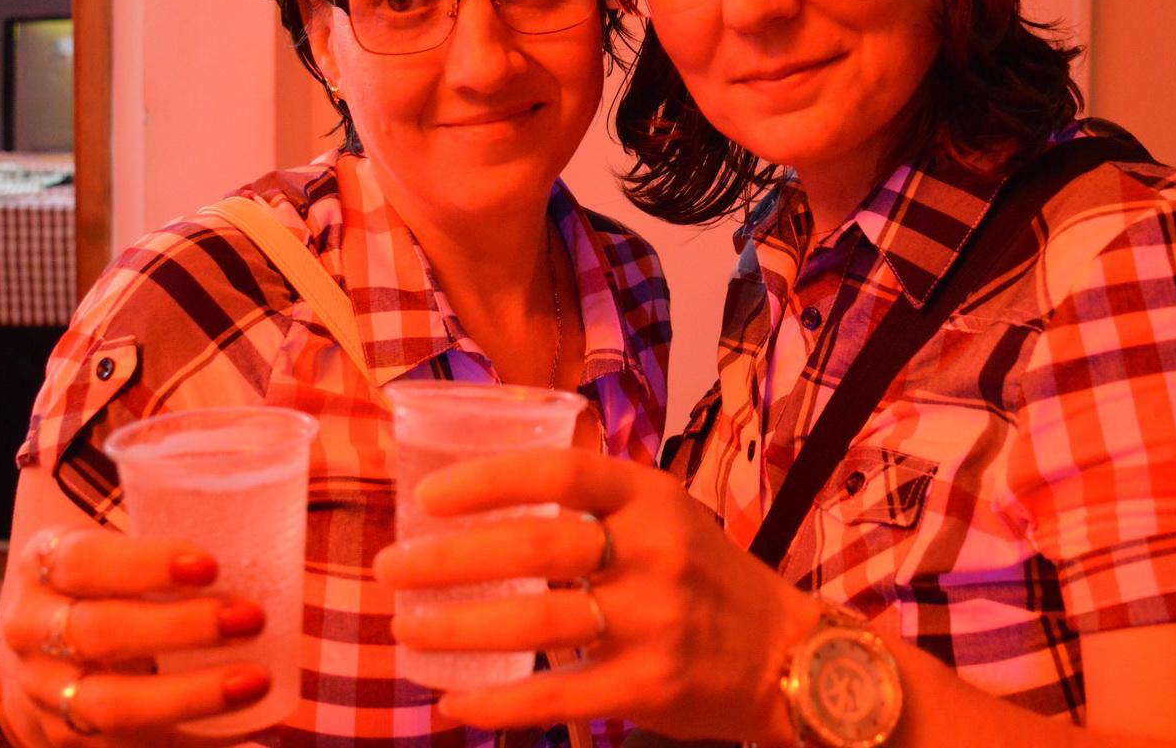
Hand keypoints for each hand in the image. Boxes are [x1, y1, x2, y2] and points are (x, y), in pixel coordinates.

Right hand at [0, 527, 272, 746]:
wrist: (35, 665)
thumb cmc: (98, 587)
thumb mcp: (106, 549)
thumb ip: (162, 524)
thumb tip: (262, 501)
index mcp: (45, 567)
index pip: (84, 561)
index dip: (145, 564)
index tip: (210, 565)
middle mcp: (33, 631)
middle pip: (101, 633)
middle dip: (182, 628)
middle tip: (251, 617)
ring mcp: (47, 694)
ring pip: (112, 704)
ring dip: (191, 693)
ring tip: (255, 680)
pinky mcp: (70, 741)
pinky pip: (129, 746)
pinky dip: (190, 737)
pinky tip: (244, 725)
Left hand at [373, 449, 822, 743]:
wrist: (785, 653)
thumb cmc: (704, 576)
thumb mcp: (665, 514)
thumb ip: (594, 500)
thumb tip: (485, 489)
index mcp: (652, 497)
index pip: (561, 471)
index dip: (488, 478)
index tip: (427, 497)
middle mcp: (655, 552)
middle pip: (536, 546)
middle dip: (449, 559)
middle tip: (391, 569)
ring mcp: (654, 622)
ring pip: (536, 624)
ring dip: (456, 630)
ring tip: (405, 633)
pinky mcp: (649, 687)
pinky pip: (555, 696)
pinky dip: (496, 705)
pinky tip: (453, 705)